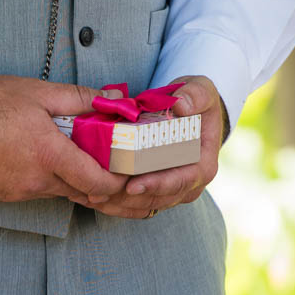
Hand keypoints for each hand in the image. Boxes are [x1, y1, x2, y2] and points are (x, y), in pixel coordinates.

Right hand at [0, 76, 127, 205]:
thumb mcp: (38, 93)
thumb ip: (81, 98)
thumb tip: (114, 98)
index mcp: (48, 154)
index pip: (97, 182)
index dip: (117, 183)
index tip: (126, 173)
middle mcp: (35, 180)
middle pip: (82, 191)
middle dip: (98, 180)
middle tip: (106, 162)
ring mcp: (18, 192)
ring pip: (58, 191)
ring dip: (69, 177)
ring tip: (67, 152)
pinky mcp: (4, 196)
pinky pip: (35, 191)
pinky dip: (45, 179)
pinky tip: (37, 158)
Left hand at [89, 75, 224, 219]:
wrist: (189, 111)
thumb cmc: (195, 101)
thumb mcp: (201, 89)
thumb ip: (196, 94)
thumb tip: (181, 104)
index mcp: (203, 165)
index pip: (181, 181)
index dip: (157, 185)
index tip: (133, 185)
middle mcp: (189, 184)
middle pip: (157, 198)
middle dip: (128, 199)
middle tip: (99, 194)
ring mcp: (171, 191)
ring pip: (143, 205)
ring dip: (117, 204)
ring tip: (91, 197)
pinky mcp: (155, 192)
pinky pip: (135, 205)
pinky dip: (114, 203)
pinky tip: (92, 198)